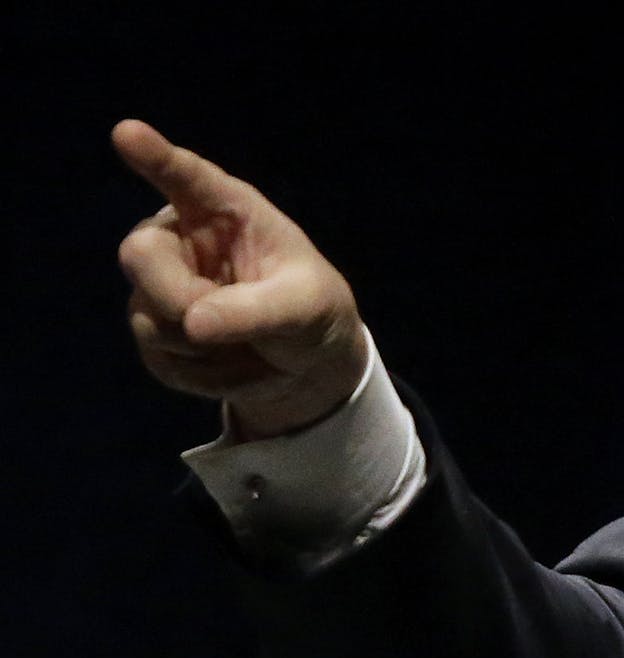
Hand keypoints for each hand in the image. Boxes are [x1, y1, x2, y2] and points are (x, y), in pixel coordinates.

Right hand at [114, 119, 367, 439]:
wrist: (307, 364)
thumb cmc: (312, 312)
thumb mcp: (305, 307)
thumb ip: (255, 310)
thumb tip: (193, 325)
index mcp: (226, 210)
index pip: (186, 176)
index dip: (156, 156)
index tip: (129, 134)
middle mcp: (181, 237)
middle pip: (139, 255)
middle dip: (179, 297)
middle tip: (221, 324)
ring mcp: (159, 285)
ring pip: (149, 319)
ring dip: (208, 350)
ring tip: (253, 345)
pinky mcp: (153, 331)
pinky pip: (161, 359)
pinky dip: (206, 376)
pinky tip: (236, 364)